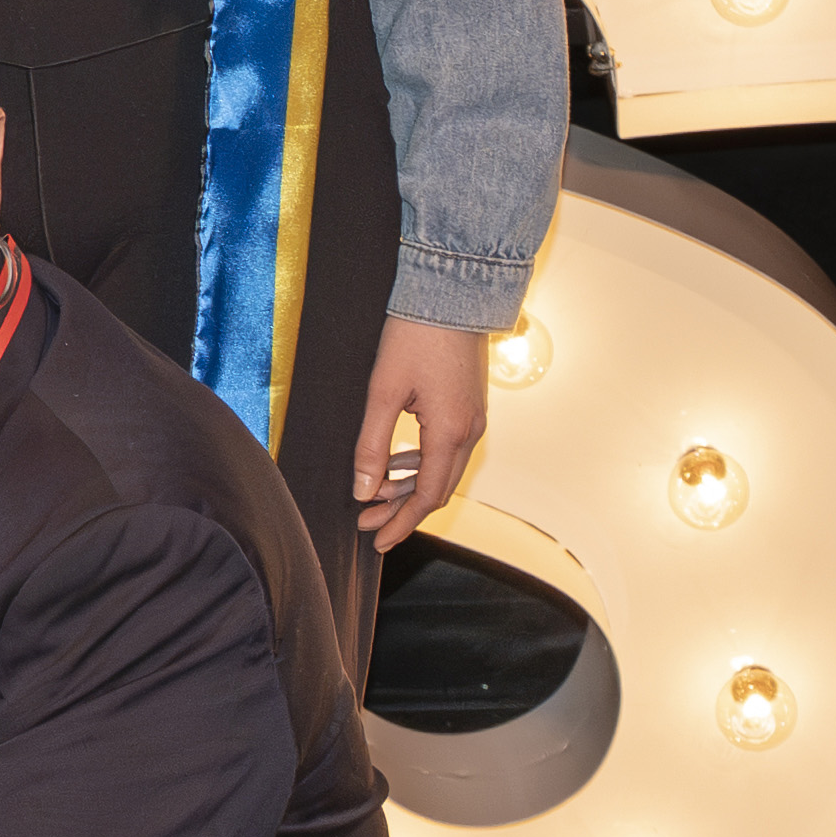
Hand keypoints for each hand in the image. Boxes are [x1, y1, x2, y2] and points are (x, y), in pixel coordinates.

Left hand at [352, 314, 491, 545]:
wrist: (451, 294)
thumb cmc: (414, 337)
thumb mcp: (382, 393)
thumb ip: (372, 445)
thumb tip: (363, 490)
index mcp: (450, 433)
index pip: (427, 496)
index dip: (401, 523)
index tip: (377, 542)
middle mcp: (469, 431)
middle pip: (437, 489)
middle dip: (400, 511)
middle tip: (366, 526)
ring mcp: (472, 419)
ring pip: (441, 470)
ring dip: (407, 488)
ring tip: (372, 499)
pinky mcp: (467, 407)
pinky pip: (445, 449)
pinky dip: (419, 464)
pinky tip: (394, 466)